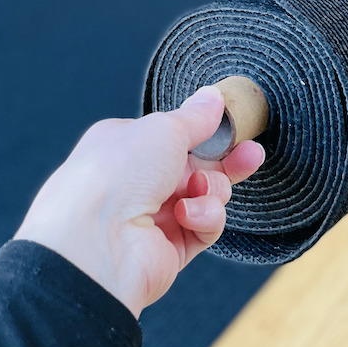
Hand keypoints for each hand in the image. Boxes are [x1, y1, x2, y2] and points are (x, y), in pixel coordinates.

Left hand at [13, 86, 264, 317]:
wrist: (96, 241)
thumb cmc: (116, 175)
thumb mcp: (163, 130)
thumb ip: (195, 117)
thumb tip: (212, 97)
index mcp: (126, 147)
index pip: (175, 138)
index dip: (205, 133)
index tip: (232, 128)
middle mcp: (136, 183)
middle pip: (197, 169)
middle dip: (227, 163)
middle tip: (251, 154)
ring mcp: (153, 217)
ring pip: (206, 197)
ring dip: (210, 191)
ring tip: (198, 192)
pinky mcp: (169, 249)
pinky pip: (204, 227)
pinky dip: (203, 218)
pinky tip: (188, 215)